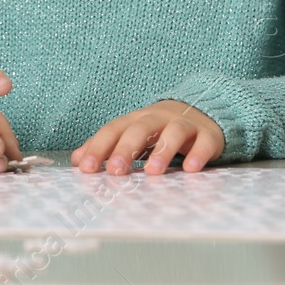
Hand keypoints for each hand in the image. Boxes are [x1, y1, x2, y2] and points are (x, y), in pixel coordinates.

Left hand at [71, 100, 222, 174]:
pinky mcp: (208, 135)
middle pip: (140, 128)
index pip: (114, 129)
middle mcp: (159, 119)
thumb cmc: (159, 130)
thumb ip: (106, 147)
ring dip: (162, 151)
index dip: (99, 147)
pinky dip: (198, 154)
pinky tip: (191, 169)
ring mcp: (185, 125)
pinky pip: (204, 142)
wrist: (202, 112)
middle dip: (126, 148)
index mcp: (136, 120)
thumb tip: (77, 160)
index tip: (86, 168)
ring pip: (174, 132)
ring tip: (152, 172)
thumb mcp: (132, 135)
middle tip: (116, 171)